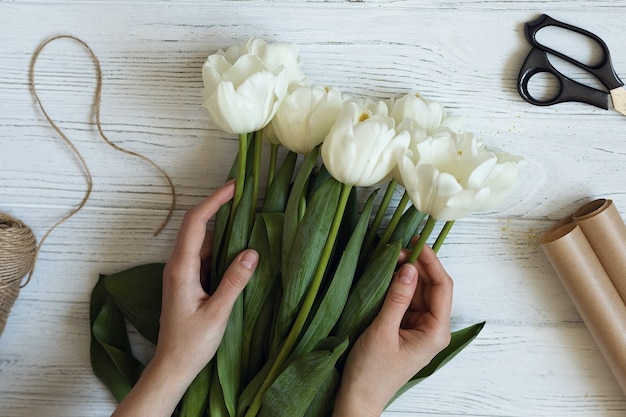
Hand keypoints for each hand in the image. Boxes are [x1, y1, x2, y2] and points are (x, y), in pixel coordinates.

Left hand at [112, 181, 258, 416]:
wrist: (172, 365)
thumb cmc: (191, 343)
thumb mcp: (217, 313)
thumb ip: (234, 282)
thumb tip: (252, 252)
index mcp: (181, 268)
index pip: (197, 223)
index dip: (214, 201)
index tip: (234, 188)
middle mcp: (178, 265)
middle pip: (197, 225)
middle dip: (217, 206)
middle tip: (243, 195)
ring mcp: (182, 273)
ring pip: (202, 240)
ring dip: (221, 227)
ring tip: (246, 218)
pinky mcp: (188, 281)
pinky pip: (205, 255)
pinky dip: (221, 246)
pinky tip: (238, 248)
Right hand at [333, 245, 452, 416]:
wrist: (359, 397)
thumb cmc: (371, 371)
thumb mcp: (382, 330)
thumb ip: (397, 297)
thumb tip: (409, 267)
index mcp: (435, 332)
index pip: (442, 288)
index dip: (432, 262)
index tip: (417, 243)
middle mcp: (433, 329)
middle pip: (432, 288)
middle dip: (418, 266)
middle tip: (397, 249)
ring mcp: (420, 329)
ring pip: (419, 292)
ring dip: (407, 276)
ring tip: (391, 258)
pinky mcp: (407, 329)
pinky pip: (407, 302)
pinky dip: (399, 288)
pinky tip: (388, 276)